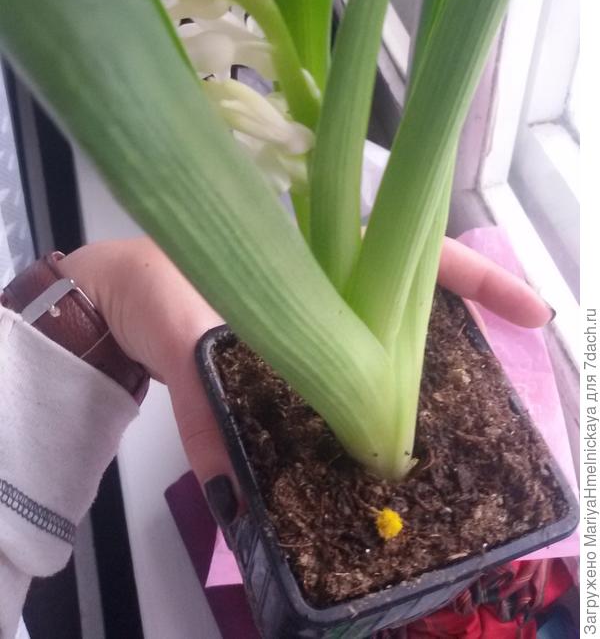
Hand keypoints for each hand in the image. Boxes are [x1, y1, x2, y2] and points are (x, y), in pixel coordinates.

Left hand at [59, 234, 551, 532]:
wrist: (106, 299)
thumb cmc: (151, 285)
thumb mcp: (182, 329)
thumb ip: (208, 404)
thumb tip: (237, 495)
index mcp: (318, 253)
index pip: (415, 253)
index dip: (479, 278)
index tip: (532, 314)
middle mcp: (326, 284)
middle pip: (410, 309)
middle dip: (457, 347)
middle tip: (489, 404)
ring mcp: (312, 315)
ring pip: (380, 345)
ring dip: (411, 387)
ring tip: (439, 443)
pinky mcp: (291, 346)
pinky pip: (341, 376)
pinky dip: (358, 408)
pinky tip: (367, 449)